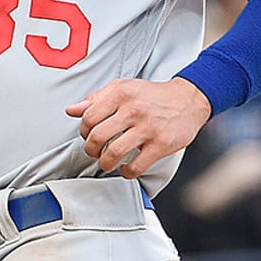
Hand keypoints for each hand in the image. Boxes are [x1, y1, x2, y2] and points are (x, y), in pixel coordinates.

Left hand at [65, 77, 211, 178]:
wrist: (188, 99)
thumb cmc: (152, 95)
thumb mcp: (122, 88)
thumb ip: (96, 99)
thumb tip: (71, 110)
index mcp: (120, 94)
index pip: (89, 117)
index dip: (83, 131)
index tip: (88, 136)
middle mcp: (133, 110)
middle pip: (97, 136)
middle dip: (91, 150)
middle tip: (94, 152)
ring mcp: (148, 128)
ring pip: (113, 153)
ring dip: (105, 163)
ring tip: (106, 163)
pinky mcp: (161, 144)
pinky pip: (136, 166)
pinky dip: (126, 172)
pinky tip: (125, 169)